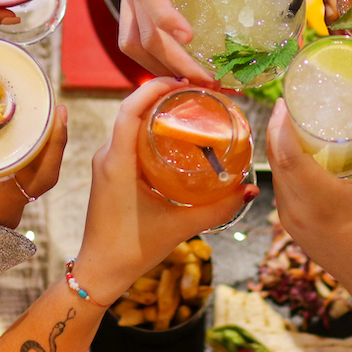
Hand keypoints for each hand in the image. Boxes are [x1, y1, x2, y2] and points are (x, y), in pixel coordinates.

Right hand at [0, 99, 67, 228]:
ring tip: (45, 114)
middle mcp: (12, 210)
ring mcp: (9, 209)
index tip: (58, 116)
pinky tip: (25, 135)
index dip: (55, 146)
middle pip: (45, 171)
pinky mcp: (2, 204)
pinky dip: (29, 155)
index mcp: (1, 207)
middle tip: (55, 106)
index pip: (42, 177)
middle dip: (54, 138)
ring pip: (37, 175)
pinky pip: (25, 178)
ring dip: (44, 146)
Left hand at [72, 77, 257, 304]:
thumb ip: (217, 208)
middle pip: (132, 110)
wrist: (100, 271)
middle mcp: (107, 156)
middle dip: (161, 94)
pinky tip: (174, 135)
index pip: (130, 109)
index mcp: (117, 162)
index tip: (183, 80)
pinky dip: (150, 130)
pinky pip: (128, 139)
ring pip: (129, 124)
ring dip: (155, 111)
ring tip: (189, 107)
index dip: (154, 87)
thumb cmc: (132, 250)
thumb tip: (250, 189)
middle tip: (196, 92)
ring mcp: (106, 163)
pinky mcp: (110, 172)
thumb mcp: (180, 226)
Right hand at [115, 0, 303, 82]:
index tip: (189, 36)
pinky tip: (176, 64)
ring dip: (158, 66)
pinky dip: (149, 56)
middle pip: (141, 34)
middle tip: (212, 80)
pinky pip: (130, 35)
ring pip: (130, 42)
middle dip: (174, 63)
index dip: (165, 17)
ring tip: (195, 80)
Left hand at [265, 98, 351, 309]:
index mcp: (320, 201)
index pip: (286, 154)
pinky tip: (302, 155)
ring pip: (277, 176)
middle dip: (279, 129)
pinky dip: (287, 169)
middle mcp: (297, 212)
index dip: (280, 123)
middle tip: (291, 102)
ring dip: (281, 148)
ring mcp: (291, 223)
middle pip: (276, 161)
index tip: (285, 99)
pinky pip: (283, 191)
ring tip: (295, 122)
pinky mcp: (294, 230)